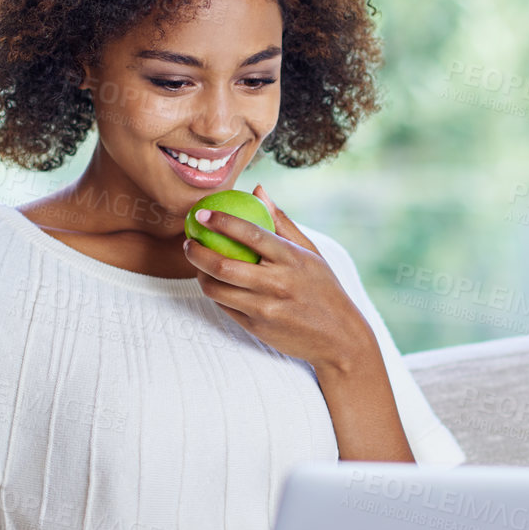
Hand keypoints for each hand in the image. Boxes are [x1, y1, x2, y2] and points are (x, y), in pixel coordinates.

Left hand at [182, 184, 377, 374]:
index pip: (251, 235)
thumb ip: (282, 222)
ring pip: (217, 289)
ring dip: (199, 275)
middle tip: (189, 242)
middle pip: (223, 266)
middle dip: (197, 252)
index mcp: (291, 259)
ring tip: (197, 264)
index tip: (201, 213)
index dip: (222, 221)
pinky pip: (224, 307)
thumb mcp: (311, 253)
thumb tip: (258, 190)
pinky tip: (211, 283)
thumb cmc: (324, 290)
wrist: (339, 339)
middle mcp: (277, 284)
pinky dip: (214, 293)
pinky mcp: (257, 328)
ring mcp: (265, 308)